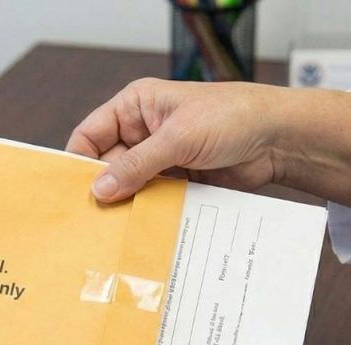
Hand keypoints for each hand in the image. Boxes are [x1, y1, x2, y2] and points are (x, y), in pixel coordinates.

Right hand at [65, 78, 350, 206]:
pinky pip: (153, 199)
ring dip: (125, 205)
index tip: (71, 192)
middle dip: (102, 190)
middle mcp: (143, 131)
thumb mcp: (178, 139)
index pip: (91, 134)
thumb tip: (99, 191)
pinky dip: (147, 212)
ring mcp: (161, 157)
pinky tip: (138, 230)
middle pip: (107, 165)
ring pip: (129, 186)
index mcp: (136, 107)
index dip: (78, 161)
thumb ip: (136, 165)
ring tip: (112, 231)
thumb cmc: (232, 117)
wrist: (279, 138)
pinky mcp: (178, 179)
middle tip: (91, 220)